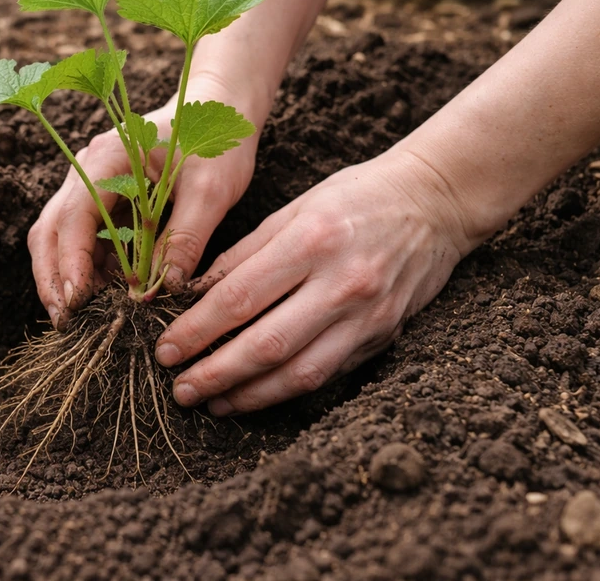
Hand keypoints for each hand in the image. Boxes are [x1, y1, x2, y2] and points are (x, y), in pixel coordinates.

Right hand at [28, 79, 261, 328]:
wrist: (221, 110)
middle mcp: (88, 171)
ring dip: (67, 278)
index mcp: (107, 158)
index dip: (71, 261)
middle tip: (66, 322)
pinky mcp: (105, 203)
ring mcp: (92, 186)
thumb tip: (164, 290)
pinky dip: (88, 271)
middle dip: (53, 278)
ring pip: (60, 239)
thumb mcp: (211, 191)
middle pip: (51, 230)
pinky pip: (86, 241)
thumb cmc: (218, 141)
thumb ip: (186, 238)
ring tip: (82, 320)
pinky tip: (103, 300)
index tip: (77, 302)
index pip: (74, 215)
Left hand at [154, 149, 472, 414]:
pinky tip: (255, 394)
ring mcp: (367, 316)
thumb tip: (194, 296)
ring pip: (299, 373)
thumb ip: (243, 254)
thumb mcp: (293, 209)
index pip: (239, 297)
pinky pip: (327, 374)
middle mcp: (341, 283)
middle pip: (266, 345)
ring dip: (249, 395)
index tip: (165, 349)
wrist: (435, 202)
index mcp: (310, 240)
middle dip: (215, 373)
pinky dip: (286, 390)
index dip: (197, 330)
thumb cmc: (354, 197)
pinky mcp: (383, 337)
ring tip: (211, 401)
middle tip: (179, 389)